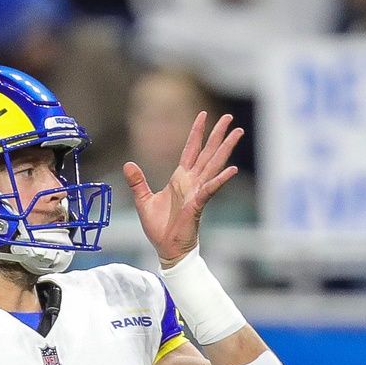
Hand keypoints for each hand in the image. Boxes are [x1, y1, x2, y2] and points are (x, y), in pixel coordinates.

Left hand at [123, 112, 242, 267]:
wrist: (166, 248)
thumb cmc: (159, 228)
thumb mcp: (143, 200)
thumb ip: (138, 182)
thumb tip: (128, 164)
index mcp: (179, 179)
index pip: (190, 150)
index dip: (196, 133)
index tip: (203, 115)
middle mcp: (191, 182)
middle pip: (207, 153)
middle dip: (217, 134)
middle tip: (230, 117)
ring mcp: (197, 192)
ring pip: (214, 165)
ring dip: (225, 149)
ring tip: (237, 133)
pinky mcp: (198, 205)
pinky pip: (210, 190)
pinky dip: (220, 179)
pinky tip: (232, 169)